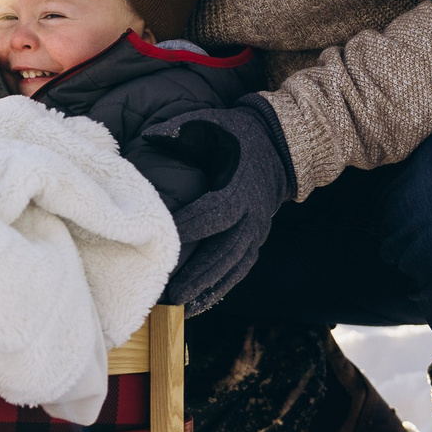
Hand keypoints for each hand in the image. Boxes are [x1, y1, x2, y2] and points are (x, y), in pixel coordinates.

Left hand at [138, 98, 295, 314]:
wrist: (280, 146)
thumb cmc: (237, 133)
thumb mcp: (212, 123)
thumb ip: (182, 129)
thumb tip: (151, 136)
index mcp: (241, 188)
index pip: (215, 212)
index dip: (192, 227)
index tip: (164, 240)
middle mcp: (252, 215)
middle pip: (225, 251)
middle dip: (198, 274)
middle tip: (171, 294)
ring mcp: (257, 231)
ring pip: (233, 267)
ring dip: (208, 289)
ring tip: (179, 309)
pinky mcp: (255, 240)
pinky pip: (239, 269)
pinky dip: (220, 288)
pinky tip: (198, 305)